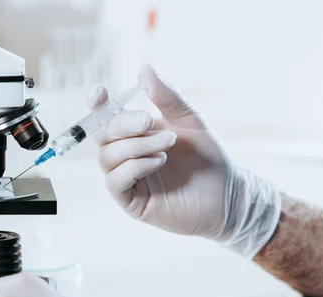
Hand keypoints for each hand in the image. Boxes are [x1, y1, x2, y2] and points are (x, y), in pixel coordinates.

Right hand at [90, 65, 280, 258]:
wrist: (225, 194)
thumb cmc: (206, 158)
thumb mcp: (189, 121)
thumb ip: (166, 97)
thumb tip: (144, 69)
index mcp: (134, 134)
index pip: (104, 118)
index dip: (97, 105)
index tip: (101, 92)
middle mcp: (124, 155)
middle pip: (102, 134)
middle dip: (124, 124)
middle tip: (151, 121)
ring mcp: (125, 178)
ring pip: (107, 157)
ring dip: (136, 145)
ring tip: (167, 144)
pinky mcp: (130, 201)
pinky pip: (115, 181)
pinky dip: (134, 166)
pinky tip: (158, 161)